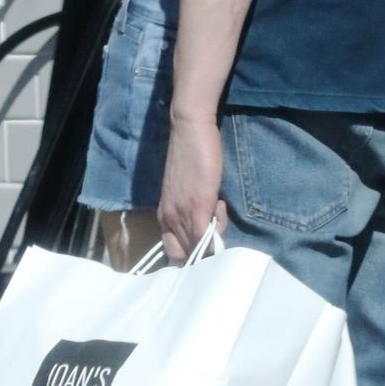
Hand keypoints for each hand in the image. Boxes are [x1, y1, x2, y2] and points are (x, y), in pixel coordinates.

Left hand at [158, 114, 228, 263]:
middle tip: (215, 220)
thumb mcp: (183, 189)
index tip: (206, 233)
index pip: (173, 251)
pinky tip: (221, 204)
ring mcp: (181, 215)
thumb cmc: (189, 155)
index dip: (191, 250)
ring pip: (198, 248)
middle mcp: (168, 219)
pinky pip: (207, 238)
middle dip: (204, 246)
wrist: (189, 130)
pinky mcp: (197, 207)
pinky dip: (219, 228)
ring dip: (214, 235)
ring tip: (218, 208)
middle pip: (185, 255)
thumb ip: (188, 207)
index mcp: (164, 215)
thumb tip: (204, 221)